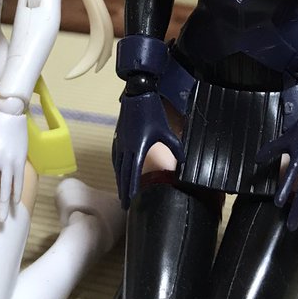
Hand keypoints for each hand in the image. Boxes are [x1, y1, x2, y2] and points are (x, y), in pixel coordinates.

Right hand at [112, 88, 181, 209]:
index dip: (131, 188)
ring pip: (118, 166)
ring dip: (119, 180)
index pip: (133, 173)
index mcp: (139, 147)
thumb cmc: (152, 112)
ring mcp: (120, 142)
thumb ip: (175, 147)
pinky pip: (115, 157)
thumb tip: (182, 161)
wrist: (137, 94)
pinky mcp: (118, 136)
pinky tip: (118, 172)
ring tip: (121, 192)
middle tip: (124, 204)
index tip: (130, 201)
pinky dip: (116, 167)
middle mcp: (127, 147)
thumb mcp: (166, 131)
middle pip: (123, 173)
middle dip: (123, 190)